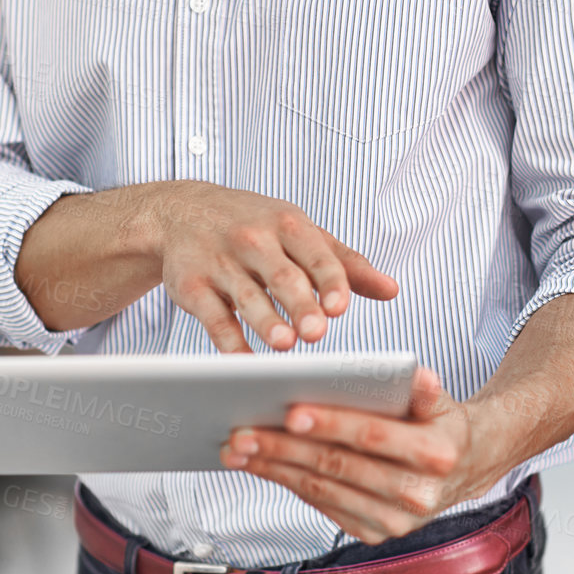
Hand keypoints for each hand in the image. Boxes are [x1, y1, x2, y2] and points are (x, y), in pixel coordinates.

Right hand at [16, 180, 397, 346]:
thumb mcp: (300, 233)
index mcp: (288, 224)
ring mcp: (220, 261)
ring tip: (285, 345)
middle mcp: (253, 239)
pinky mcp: (191, 285)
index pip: (317, 254)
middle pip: (282, 276)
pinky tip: (245, 361)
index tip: (341, 308)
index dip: (330, 281)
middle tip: (318, 332)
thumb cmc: (254, 226)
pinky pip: (212, 317)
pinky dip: (229, 341)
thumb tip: (392, 290)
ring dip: (266, 321)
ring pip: (246, 296)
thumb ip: (345, 263)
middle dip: (299, 304)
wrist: (181, 212)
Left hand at [219, 366, 505, 542]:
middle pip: (338, 466)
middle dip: (285, 448)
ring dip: (275, 469)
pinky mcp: (375, 533)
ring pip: (322, 490)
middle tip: (242, 431)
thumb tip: (415, 374)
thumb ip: (422, 388)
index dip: (331, 424)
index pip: (373, 437)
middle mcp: (417, 496)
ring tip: (238, 448)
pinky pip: (322, 505)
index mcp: (436, 455)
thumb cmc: (439, 422)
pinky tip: (261, 464)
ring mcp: (395, 521)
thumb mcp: (439, 399)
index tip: (289, 411)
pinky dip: (288, 483)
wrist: (464, 467)